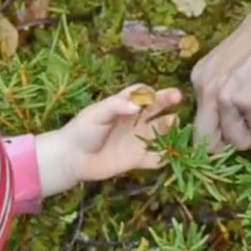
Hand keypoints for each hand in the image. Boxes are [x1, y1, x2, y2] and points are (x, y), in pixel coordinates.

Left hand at [35, 85, 181, 197]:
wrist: (72, 158)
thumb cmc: (82, 130)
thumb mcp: (97, 113)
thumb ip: (117, 106)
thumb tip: (137, 106)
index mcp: (124, 106)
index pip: (142, 93)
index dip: (150, 91)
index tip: (153, 93)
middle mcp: (135, 121)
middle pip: (156, 108)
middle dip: (168, 101)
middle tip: (178, 97)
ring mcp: (138, 139)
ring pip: (161, 131)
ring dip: (170, 126)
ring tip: (174, 122)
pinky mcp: (138, 159)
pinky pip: (157, 158)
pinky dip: (165, 157)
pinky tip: (172, 152)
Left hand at [190, 3, 250, 150]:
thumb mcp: (232, 63)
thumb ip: (225, 90)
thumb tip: (232, 124)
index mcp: (201, 78)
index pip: (199, 126)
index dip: (219, 136)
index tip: (238, 133)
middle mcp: (207, 90)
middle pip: (210, 142)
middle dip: (231, 143)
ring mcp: (227, 97)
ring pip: (240, 142)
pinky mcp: (250, 102)